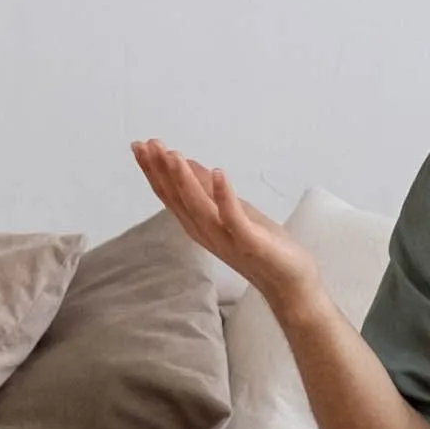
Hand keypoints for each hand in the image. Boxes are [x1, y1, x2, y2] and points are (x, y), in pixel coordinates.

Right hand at [128, 138, 324, 319]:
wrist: (289, 283)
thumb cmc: (262, 246)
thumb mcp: (232, 210)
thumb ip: (209, 191)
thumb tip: (187, 164)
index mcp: (199, 224)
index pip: (170, 195)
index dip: (154, 171)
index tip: (140, 146)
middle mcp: (206, 232)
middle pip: (177, 199)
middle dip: (161, 171)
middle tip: (146, 145)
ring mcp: (226, 238)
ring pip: (199, 207)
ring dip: (185, 180)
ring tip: (173, 154)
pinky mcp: (249, 242)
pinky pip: (233, 218)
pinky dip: (224, 196)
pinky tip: (219, 173)